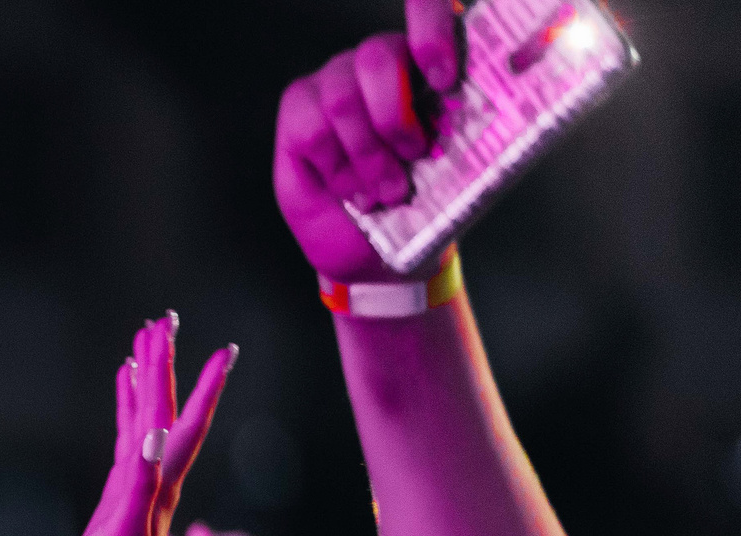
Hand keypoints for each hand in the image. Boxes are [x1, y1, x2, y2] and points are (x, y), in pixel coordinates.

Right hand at [65, 317, 234, 535]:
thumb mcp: (124, 532)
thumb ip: (138, 487)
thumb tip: (151, 441)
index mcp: (161, 479)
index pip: (181, 421)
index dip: (202, 385)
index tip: (225, 348)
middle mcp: (157, 473)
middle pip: (166, 407)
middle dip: (167, 364)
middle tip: (163, 320)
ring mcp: (141, 479)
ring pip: (147, 415)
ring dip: (149, 378)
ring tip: (144, 341)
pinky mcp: (122, 488)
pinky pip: (128, 433)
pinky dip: (128, 405)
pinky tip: (124, 385)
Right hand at [272, 1, 461, 285]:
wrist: (369, 250)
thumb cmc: (418, 205)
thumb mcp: (459, 172)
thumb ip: (469, 136)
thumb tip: (497, 120)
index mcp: (427, 62)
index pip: (427, 9)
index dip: (430, 29)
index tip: (444, 79)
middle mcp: (379, 64)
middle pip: (376, 55)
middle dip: (394, 115)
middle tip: (414, 155)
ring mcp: (334, 83)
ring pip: (342, 98)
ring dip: (366, 156)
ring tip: (385, 193)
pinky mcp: (299, 111)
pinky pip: (312, 130)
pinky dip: (337, 169)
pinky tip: (352, 191)